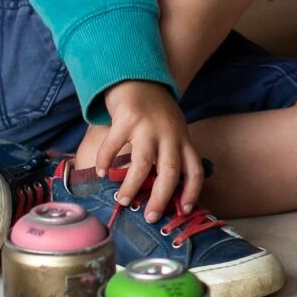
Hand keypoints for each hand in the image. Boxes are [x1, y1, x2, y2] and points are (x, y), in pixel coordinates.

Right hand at [90, 80, 202, 221]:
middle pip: (170, 171)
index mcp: (183, 140)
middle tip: (151, 217)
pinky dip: (106, 162)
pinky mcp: (127, 118)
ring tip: (123, 201)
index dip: (192, 191)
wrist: (139, 79)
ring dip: (132, 185)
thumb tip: (161, 192)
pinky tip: (102, 173)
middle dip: (161, 197)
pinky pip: (114, 145)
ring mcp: (149, 126)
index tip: (184, 210)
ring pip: (144, 162)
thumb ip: (170, 155)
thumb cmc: (156, 114)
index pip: (195, 169)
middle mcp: (170, 134)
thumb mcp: (173, 131)